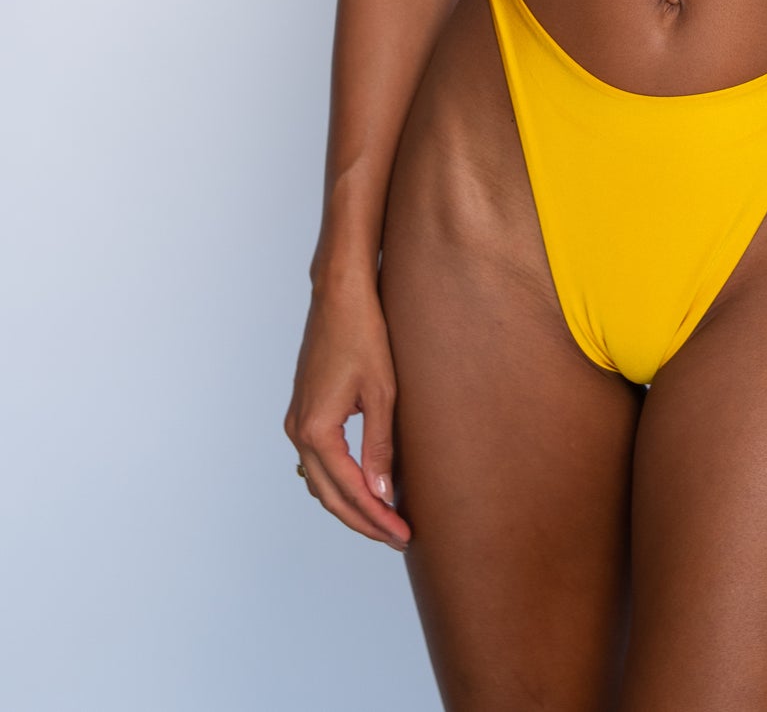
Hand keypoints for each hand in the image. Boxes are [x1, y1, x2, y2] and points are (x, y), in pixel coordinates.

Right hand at [284, 274, 411, 551]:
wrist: (340, 298)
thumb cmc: (363, 336)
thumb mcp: (382, 394)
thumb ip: (380, 448)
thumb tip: (382, 493)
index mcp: (316, 431)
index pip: (348, 491)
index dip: (376, 517)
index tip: (401, 534)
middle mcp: (299, 431)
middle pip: (329, 495)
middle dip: (363, 520)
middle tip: (396, 536)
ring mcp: (297, 422)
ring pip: (320, 481)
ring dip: (349, 504)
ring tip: (383, 519)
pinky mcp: (303, 412)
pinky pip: (317, 461)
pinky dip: (338, 482)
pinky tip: (361, 487)